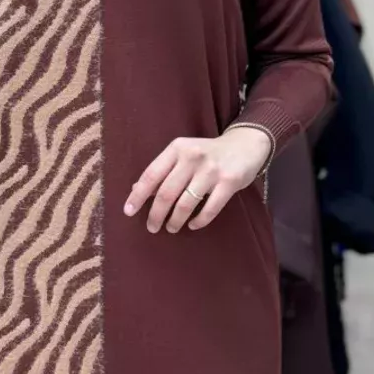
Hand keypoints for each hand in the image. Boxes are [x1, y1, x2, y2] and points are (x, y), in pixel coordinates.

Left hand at [125, 128, 272, 233]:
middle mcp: (192, 157)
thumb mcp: (183, 153)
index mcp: (177, 148)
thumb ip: (162, 170)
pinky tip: (193, 225)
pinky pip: (209, 208)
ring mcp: (211, 170)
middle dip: (156, 214)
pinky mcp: (229, 182)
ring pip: (186, 203)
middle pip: (166, 193)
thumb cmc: (207, 153)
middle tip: (152, 227)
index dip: (138, 196)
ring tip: (171, 228)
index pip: (151, 175)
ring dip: (175, 220)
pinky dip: (199, 221)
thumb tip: (135, 189)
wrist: (245, 145)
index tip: (129, 212)